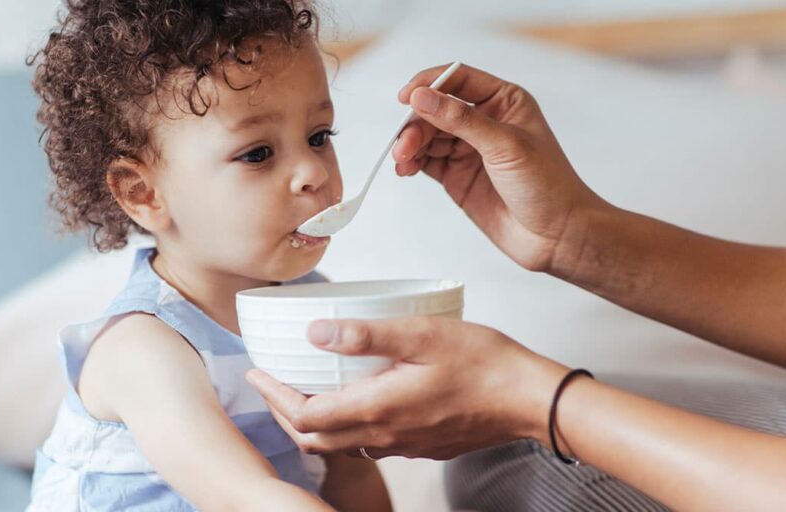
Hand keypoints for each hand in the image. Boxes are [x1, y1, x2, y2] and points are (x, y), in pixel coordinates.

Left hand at [246, 317, 568, 459]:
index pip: (304, 415)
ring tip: (304, 389)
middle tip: (271, 384)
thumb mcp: (422, 334)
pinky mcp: (420, 444)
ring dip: (313, 421)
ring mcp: (403, 444)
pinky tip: (354, 399)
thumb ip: (366, 334)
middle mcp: (384, 434)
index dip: (273, 396)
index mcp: (377, 408)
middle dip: (284, 412)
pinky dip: (345, 425)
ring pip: (340, 444)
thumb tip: (315, 332)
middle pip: (314, 438)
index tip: (257, 373)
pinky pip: (369, 442)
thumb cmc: (483, 364)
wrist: (527, 399)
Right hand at [392, 63, 608, 273]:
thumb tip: (422, 97)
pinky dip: (412, 162)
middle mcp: (485, 121)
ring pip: (428, 135)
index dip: (429, 84)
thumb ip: (462, 120)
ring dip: (410, 144)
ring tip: (402, 160)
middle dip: (417, 123)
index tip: (406, 98)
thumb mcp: (505, 145)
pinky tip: (406, 168)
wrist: (556, 236)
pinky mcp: (458, 176)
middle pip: (437, 109)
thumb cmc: (547, 185)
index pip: (458, 79)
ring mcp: (470, 149)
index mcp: (504, 101)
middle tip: (404, 145)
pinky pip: (427, 160)